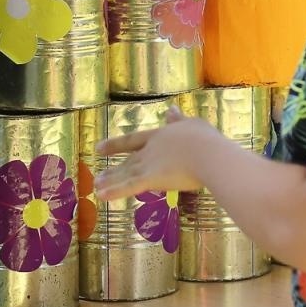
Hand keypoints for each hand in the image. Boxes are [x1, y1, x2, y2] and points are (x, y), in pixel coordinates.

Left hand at [92, 107, 218, 199]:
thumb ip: (178, 121)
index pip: (133, 140)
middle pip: (129, 161)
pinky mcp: (152, 179)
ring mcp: (149, 165)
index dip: (115, 144)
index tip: (99, 148)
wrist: (209, 155)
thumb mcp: (192, 125)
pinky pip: (130, 187)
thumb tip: (171, 110)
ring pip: (126, 174)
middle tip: (98, 176)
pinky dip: (115, 192)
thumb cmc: (205, 140)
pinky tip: (101, 196)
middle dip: (113, 170)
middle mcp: (150, 150)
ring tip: (96, 186)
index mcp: (159, 136)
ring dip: (111, 180)